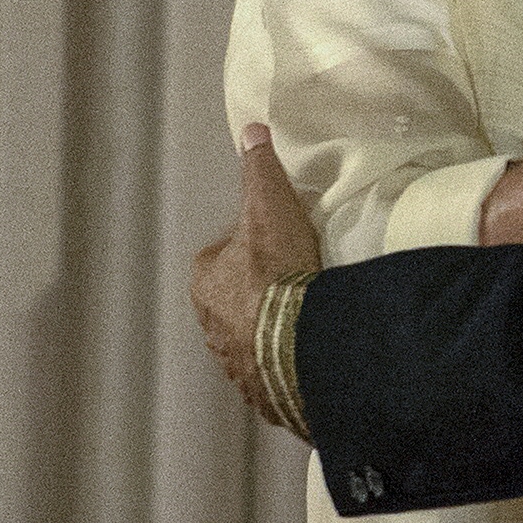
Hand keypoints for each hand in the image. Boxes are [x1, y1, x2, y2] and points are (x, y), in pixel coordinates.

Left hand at [193, 126, 323, 432]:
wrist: (298, 340)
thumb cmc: (276, 271)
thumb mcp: (271, 205)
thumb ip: (260, 169)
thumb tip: (252, 129)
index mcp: (206, 282)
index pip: (223, 259)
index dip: (252, 250)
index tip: (281, 247)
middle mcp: (212, 327)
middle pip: (235, 304)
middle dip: (259, 298)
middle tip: (299, 285)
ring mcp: (237, 364)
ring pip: (253, 343)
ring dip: (273, 336)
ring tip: (311, 323)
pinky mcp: (265, 393)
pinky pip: (277, 377)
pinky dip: (290, 369)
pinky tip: (316, 358)